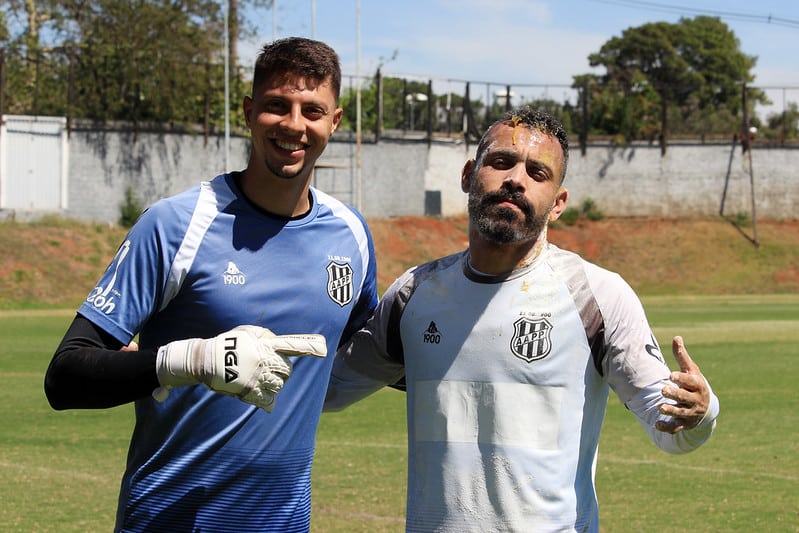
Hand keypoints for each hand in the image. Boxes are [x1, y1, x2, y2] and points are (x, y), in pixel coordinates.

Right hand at [154, 325, 325, 410]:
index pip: (291, 345)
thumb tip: (279, 341)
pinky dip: (267, 400)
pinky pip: (269, 400)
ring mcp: (258, 377)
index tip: (324, 349)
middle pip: (288, 370)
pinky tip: (259, 395)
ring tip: (257, 378)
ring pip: (280, 386)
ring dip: (273, 384)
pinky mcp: (250, 392)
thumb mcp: (247, 332)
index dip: (309, 347)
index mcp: (266, 345)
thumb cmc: (228, 343)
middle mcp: (265, 361)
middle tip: (266, 368)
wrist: (205, 360)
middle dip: (281, 371)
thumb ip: (266, 335)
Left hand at [656, 336, 710, 432]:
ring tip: (660, 407)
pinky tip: (656, 425)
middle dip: (675, 394)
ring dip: (671, 410)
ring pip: (681, 413)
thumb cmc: (694, 384)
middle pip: (685, 398)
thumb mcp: (690, 370)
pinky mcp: (685, 424)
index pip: (690, 382)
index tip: (671, 375)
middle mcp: (695, 400)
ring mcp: (690, 413)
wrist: (706, 407)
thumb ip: (682, 356)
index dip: (681, 378)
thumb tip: (676, 337)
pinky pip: (676, 428)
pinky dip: (667, 427)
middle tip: (663, 389)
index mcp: (697, 385)